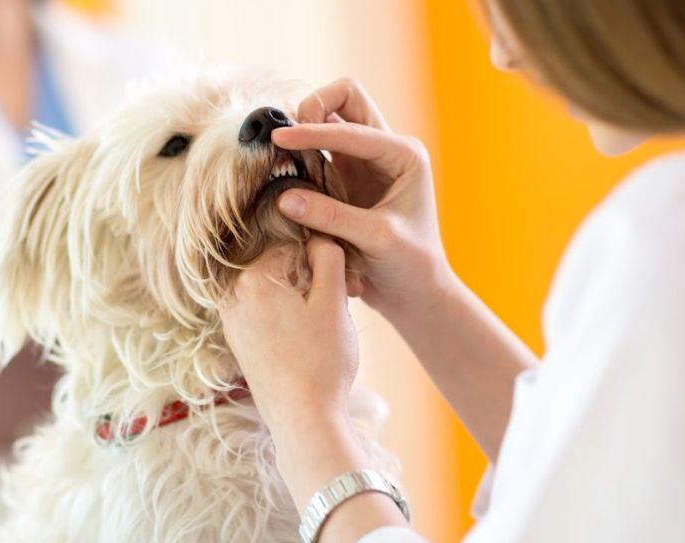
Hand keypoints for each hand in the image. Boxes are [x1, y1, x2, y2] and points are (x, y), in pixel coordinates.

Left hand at [219, 237, 357, 436]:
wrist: (302, 420)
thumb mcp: (333, 302)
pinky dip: (286, 318)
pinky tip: (306, 340)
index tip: (345, 286)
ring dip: (300, 300)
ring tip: (325, 326)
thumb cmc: (322, 362)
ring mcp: (232, 321)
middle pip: (280, 268)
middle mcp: (233, 296)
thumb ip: (327, 258)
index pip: (295, 247)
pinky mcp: (237, 342)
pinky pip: (264, 314)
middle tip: (342, 305)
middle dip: (310, 281)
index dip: (324, 262)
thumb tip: (318, 237)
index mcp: (254, 278)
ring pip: (273, 292)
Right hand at [272, 78, 452, 319]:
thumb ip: (332, 216)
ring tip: (280, 153)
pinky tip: (284, 171)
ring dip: (304, 129)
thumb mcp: (375, 239)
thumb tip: (284, 197)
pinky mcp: (344, 180)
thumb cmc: (409, 265)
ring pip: (329, 119)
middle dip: (314, 107)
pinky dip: (299, 154)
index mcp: (403, 155)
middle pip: (345, 98)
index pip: (351, 127)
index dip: (313, 131)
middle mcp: (384, 150)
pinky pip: (317, 152)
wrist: (415, 293)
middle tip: (287, 137)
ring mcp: (362, 163)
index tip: (280, 139)